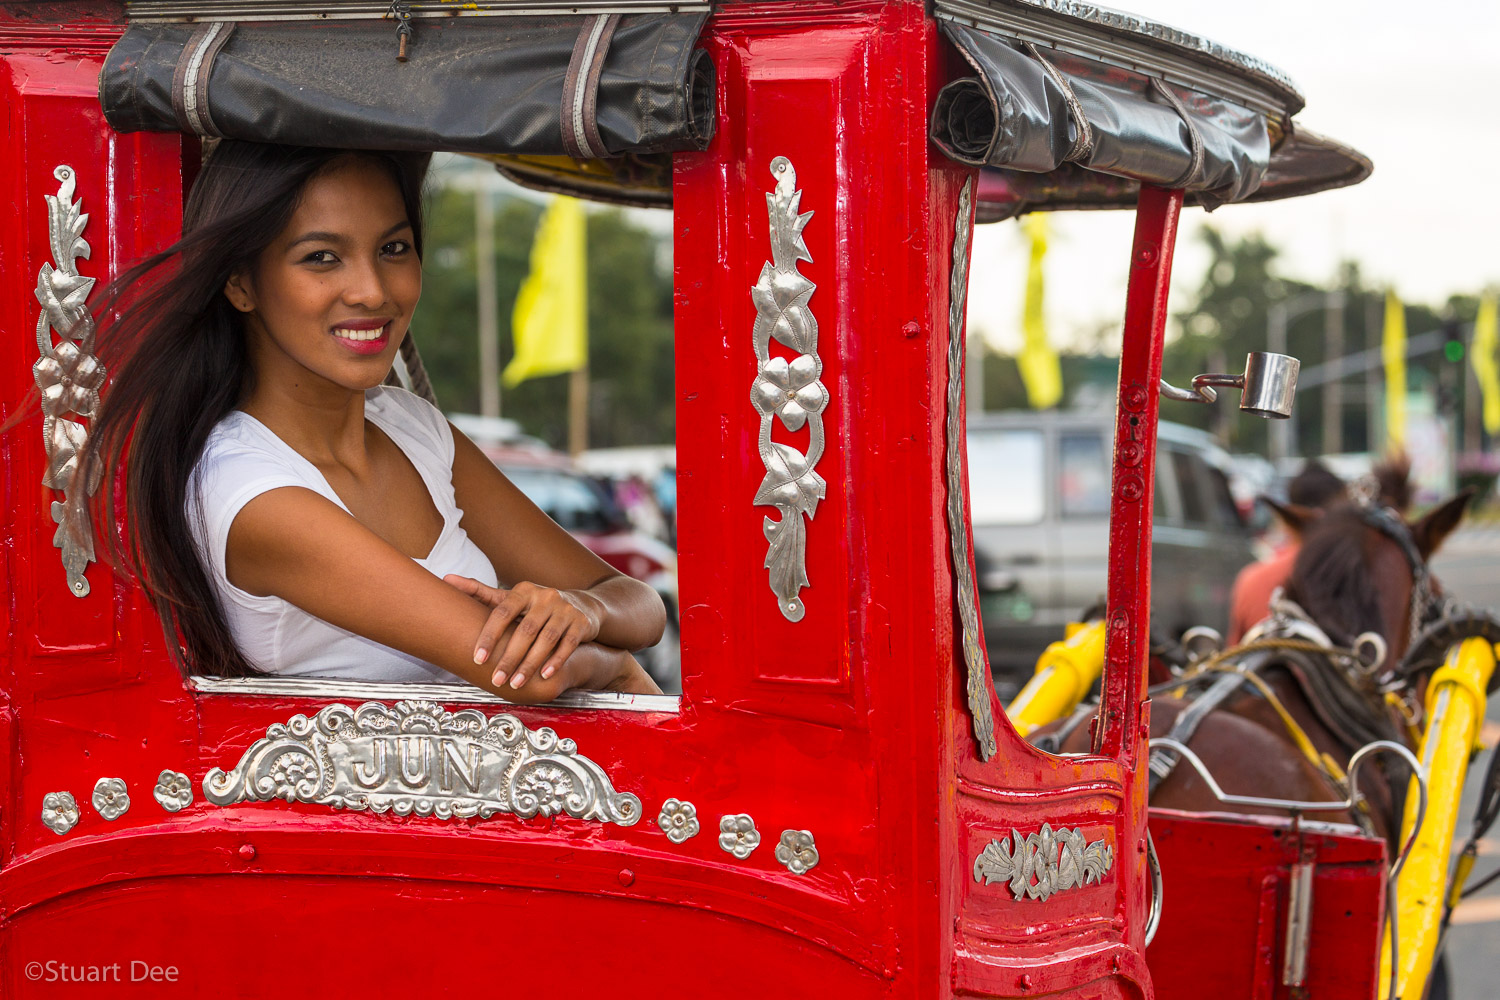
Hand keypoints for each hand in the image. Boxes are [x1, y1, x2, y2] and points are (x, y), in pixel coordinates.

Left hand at [443, 576, 601, 690]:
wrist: (581, 606)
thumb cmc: (536, 606)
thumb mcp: (510, 598)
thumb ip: (479, 591)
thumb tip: (446, 578)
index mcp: (524, 591)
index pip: (502, 612)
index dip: (489, 636)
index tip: (477, 659)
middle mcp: (545, 597)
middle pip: (525, 630)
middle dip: (509, 658)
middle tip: (496, 680)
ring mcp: (565, 610)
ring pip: (546, 639)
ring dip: (530, 664)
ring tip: (516, 684)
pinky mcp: (580, 623)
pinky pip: (567, 644)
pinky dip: (556, 661)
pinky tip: (544, 676)